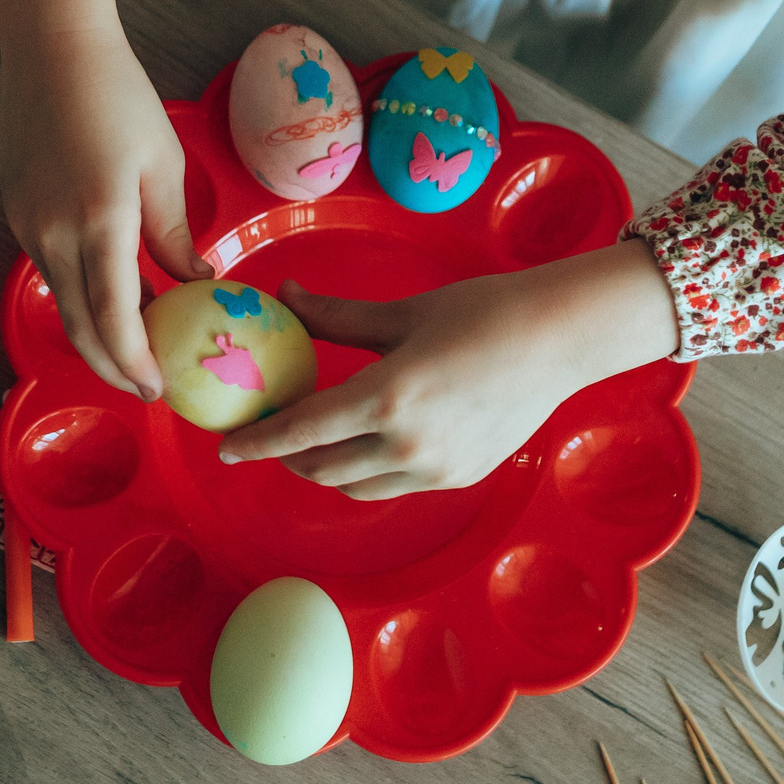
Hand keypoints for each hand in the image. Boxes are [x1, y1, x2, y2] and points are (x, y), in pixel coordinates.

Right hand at [0, 0, 206, 402]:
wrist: (51, 46)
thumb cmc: (118, 95)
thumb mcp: (162, 165)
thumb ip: (174, 234)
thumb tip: (198, 282)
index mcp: (99, 221)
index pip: (113, 318)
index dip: (134, 362)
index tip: (158, 390)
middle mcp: (53, 232)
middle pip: (79, 326)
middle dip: (113, 366)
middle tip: (148, 388)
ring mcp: (27, 224)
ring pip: (62, 300)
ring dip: (97, 331)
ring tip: (139, 343)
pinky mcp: (16, 211)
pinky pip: (50, 269)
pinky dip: (80, 293)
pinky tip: (111, 291)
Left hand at [218, 241, 678, 498]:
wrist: (559, 339)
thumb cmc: (482, 312)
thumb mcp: (401, 313)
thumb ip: (335, 317)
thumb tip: (284, 297)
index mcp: (386, 397)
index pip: (301, 431)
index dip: (256, 442)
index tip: (223, 447)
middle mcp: (407, 445)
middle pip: (322, 468)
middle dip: (287, 456)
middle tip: (272, 429)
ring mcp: (436, 469)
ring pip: (356, 486)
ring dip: (325, 468)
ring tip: (315, 438)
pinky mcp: (459, 478)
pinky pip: (394, 486)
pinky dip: (368, 471)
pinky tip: (367, 442)